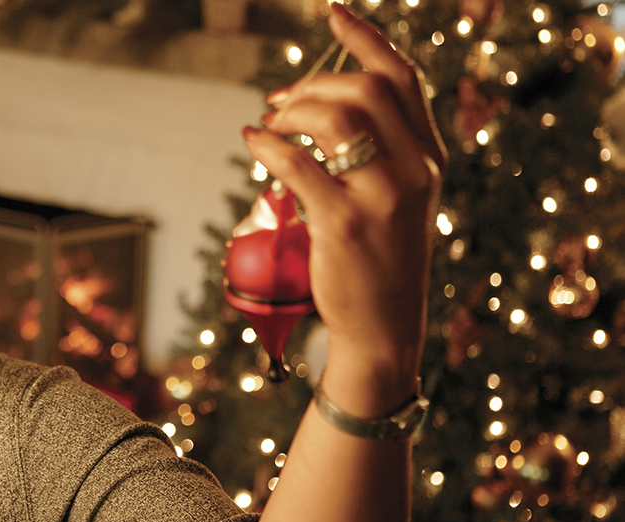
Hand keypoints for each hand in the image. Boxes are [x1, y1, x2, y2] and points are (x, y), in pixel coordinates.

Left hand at [243, 2, 446, 414]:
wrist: (382, 328)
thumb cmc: (379, 262)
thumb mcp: (395, 201)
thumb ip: (376, 153)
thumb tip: (311, 111)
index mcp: (428, 158)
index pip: (403, 78)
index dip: (366, 39)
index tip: (331, 13)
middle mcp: (415, 169)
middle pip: (367, 88)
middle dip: (314, 83)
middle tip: (281, 101)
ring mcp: (383, 195)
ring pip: (337, 116)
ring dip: (293, 109)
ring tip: (269, 123)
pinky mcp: (345, 222)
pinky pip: (298, 163)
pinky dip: (268, 144)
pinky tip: (253, 141)